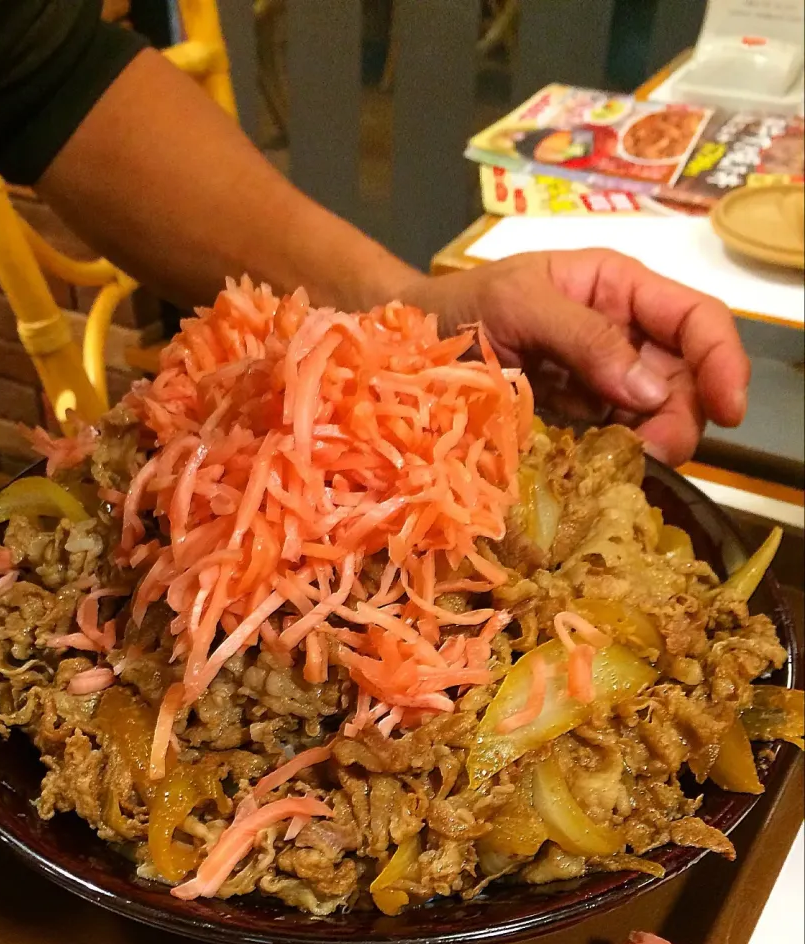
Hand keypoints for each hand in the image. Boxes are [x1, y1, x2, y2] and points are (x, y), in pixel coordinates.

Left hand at [405, 249, 749, 465]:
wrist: (402, 346)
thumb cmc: (456, 307)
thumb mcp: (517, 305)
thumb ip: (584, 338)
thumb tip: (649, 390)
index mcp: (615, 286)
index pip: (694, 317)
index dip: (721, 361)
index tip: (728, 411)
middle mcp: (618, 330)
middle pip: (682, 375)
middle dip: (682, 415)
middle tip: (657, 455)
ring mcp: (599, 376)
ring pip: (655, 414)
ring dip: (652, 443)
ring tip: (625, 466)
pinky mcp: (576, 415)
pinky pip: (614, 438)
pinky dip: (617, 456)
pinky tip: (601, 470)